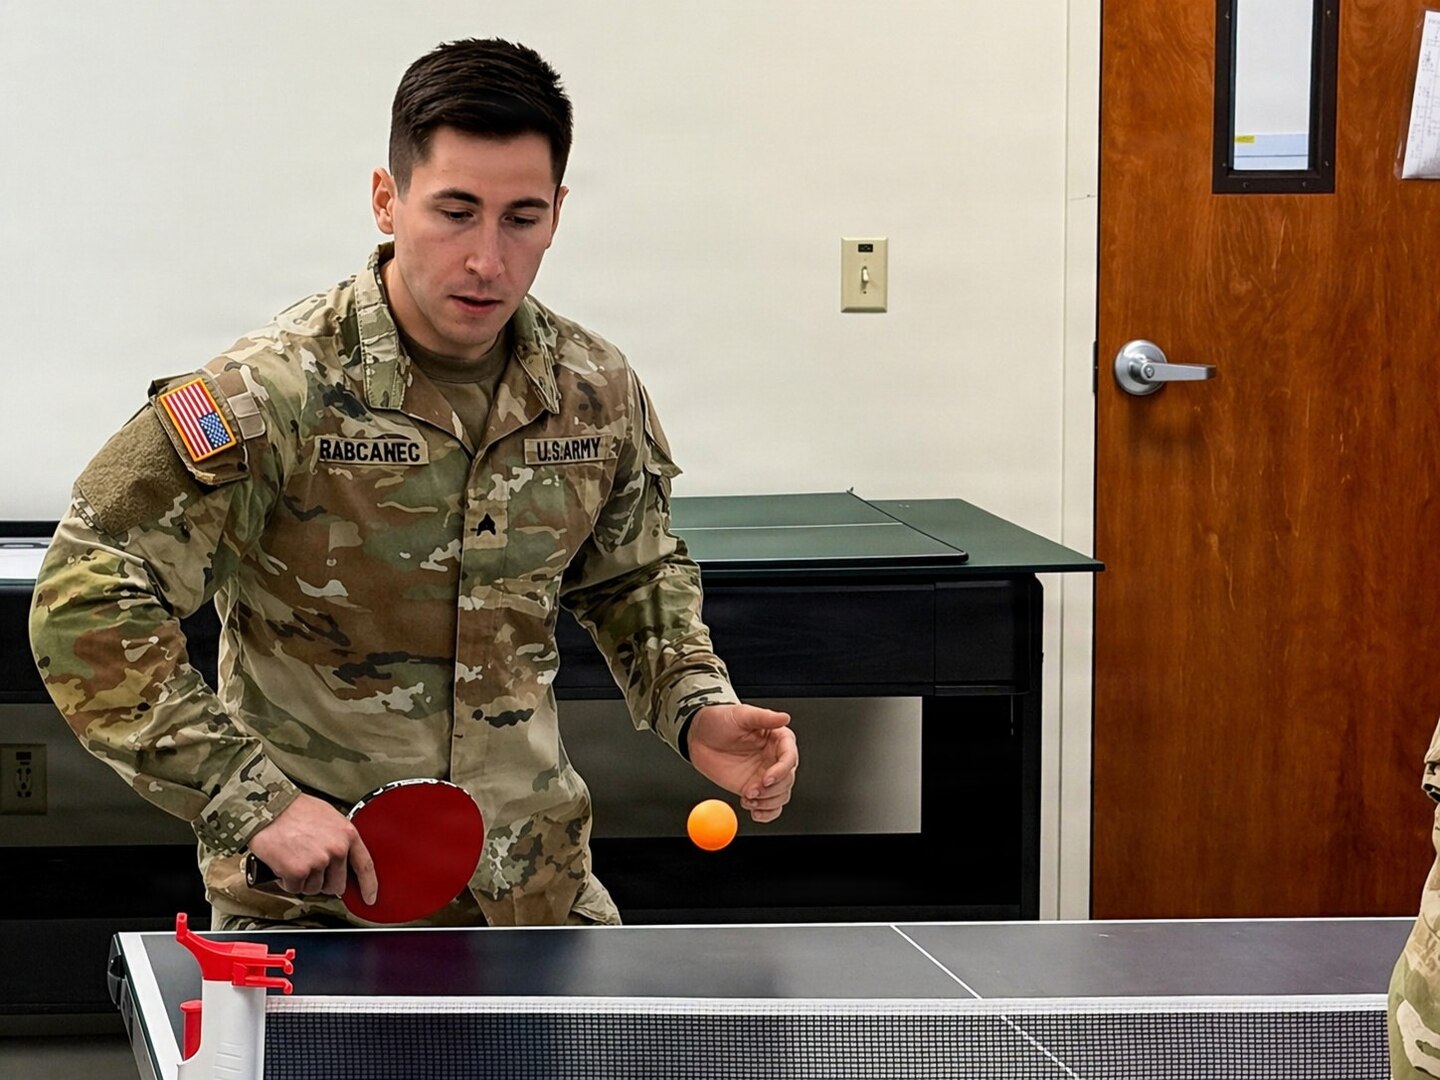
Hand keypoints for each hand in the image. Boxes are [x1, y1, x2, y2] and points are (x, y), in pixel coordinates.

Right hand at [246, 793, 377, 904]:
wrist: (268, 808)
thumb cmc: (294, 809)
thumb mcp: (328, 817)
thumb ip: (338, 838)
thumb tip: (342, 857)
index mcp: (347, 834)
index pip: (365, 866)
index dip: (369, 886)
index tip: (369, 898)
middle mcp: (337, 849)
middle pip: (337, 884)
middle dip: (324, 882)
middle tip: (310, 867)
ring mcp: (318, 861)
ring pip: (314, 888)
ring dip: (303, 880)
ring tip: (295, 858)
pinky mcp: (298, 871)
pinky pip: (295, 888)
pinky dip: (287, 881)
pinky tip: (284, 864)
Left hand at [686, 704, 797, 821]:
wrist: (698, 737)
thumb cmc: (719, 720)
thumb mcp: (741, 715)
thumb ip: (764, 717)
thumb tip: (784, 718)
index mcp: (777, 739)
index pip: (789, 758)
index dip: (781, 771)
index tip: (766, 779)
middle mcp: (774, 758)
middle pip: (787, 780)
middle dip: (772, 790)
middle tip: (752, 790)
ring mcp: (765, 775)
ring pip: (781, 795)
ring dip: (767, 802)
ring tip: (748, 798)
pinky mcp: (754, 789)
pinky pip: (769, 807)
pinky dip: (766, 813)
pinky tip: (755, 812)